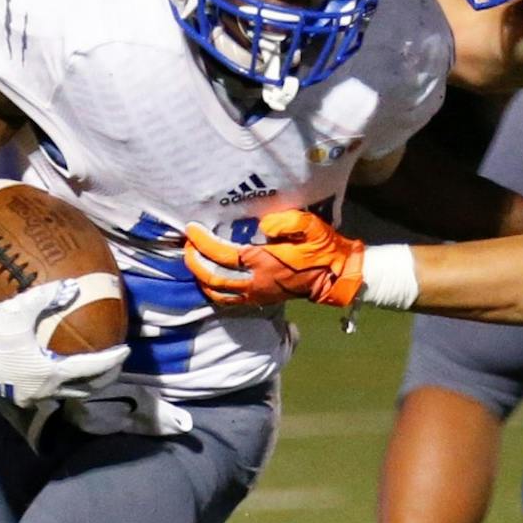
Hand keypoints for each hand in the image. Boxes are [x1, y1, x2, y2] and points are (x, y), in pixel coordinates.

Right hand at [0, 279, 126, 406]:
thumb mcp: (17, 310)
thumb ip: (47, 297)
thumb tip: (74, 286)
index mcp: (49, 372)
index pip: (90, 369)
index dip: (111, 360)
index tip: (125, 350)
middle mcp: (43, 389)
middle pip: (85, 389)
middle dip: (104, 378)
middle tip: (115, 364)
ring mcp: (30, 396)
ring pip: (66, 394)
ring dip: (83, 384)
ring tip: (93, 371)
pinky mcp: (17, 395)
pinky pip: (48, 392)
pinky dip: (62, 384)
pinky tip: (59, 370)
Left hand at [182, 210, 366, 309]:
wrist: (334, 276)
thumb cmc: (322, 248)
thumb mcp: (310, 227)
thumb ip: (286, 222)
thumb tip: (262, 225)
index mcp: (264, 261)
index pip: (223, 254)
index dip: (203, 242)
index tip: (191, 229)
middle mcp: (255, 281)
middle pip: (213, 276)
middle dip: (194, 261)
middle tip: (187, 245)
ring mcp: (256, 293)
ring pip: (217, 292)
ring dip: (200, 277)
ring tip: (194, 261)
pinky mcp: (259, 300)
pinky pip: (228, 301)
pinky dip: (213, 292)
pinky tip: (208, 279)